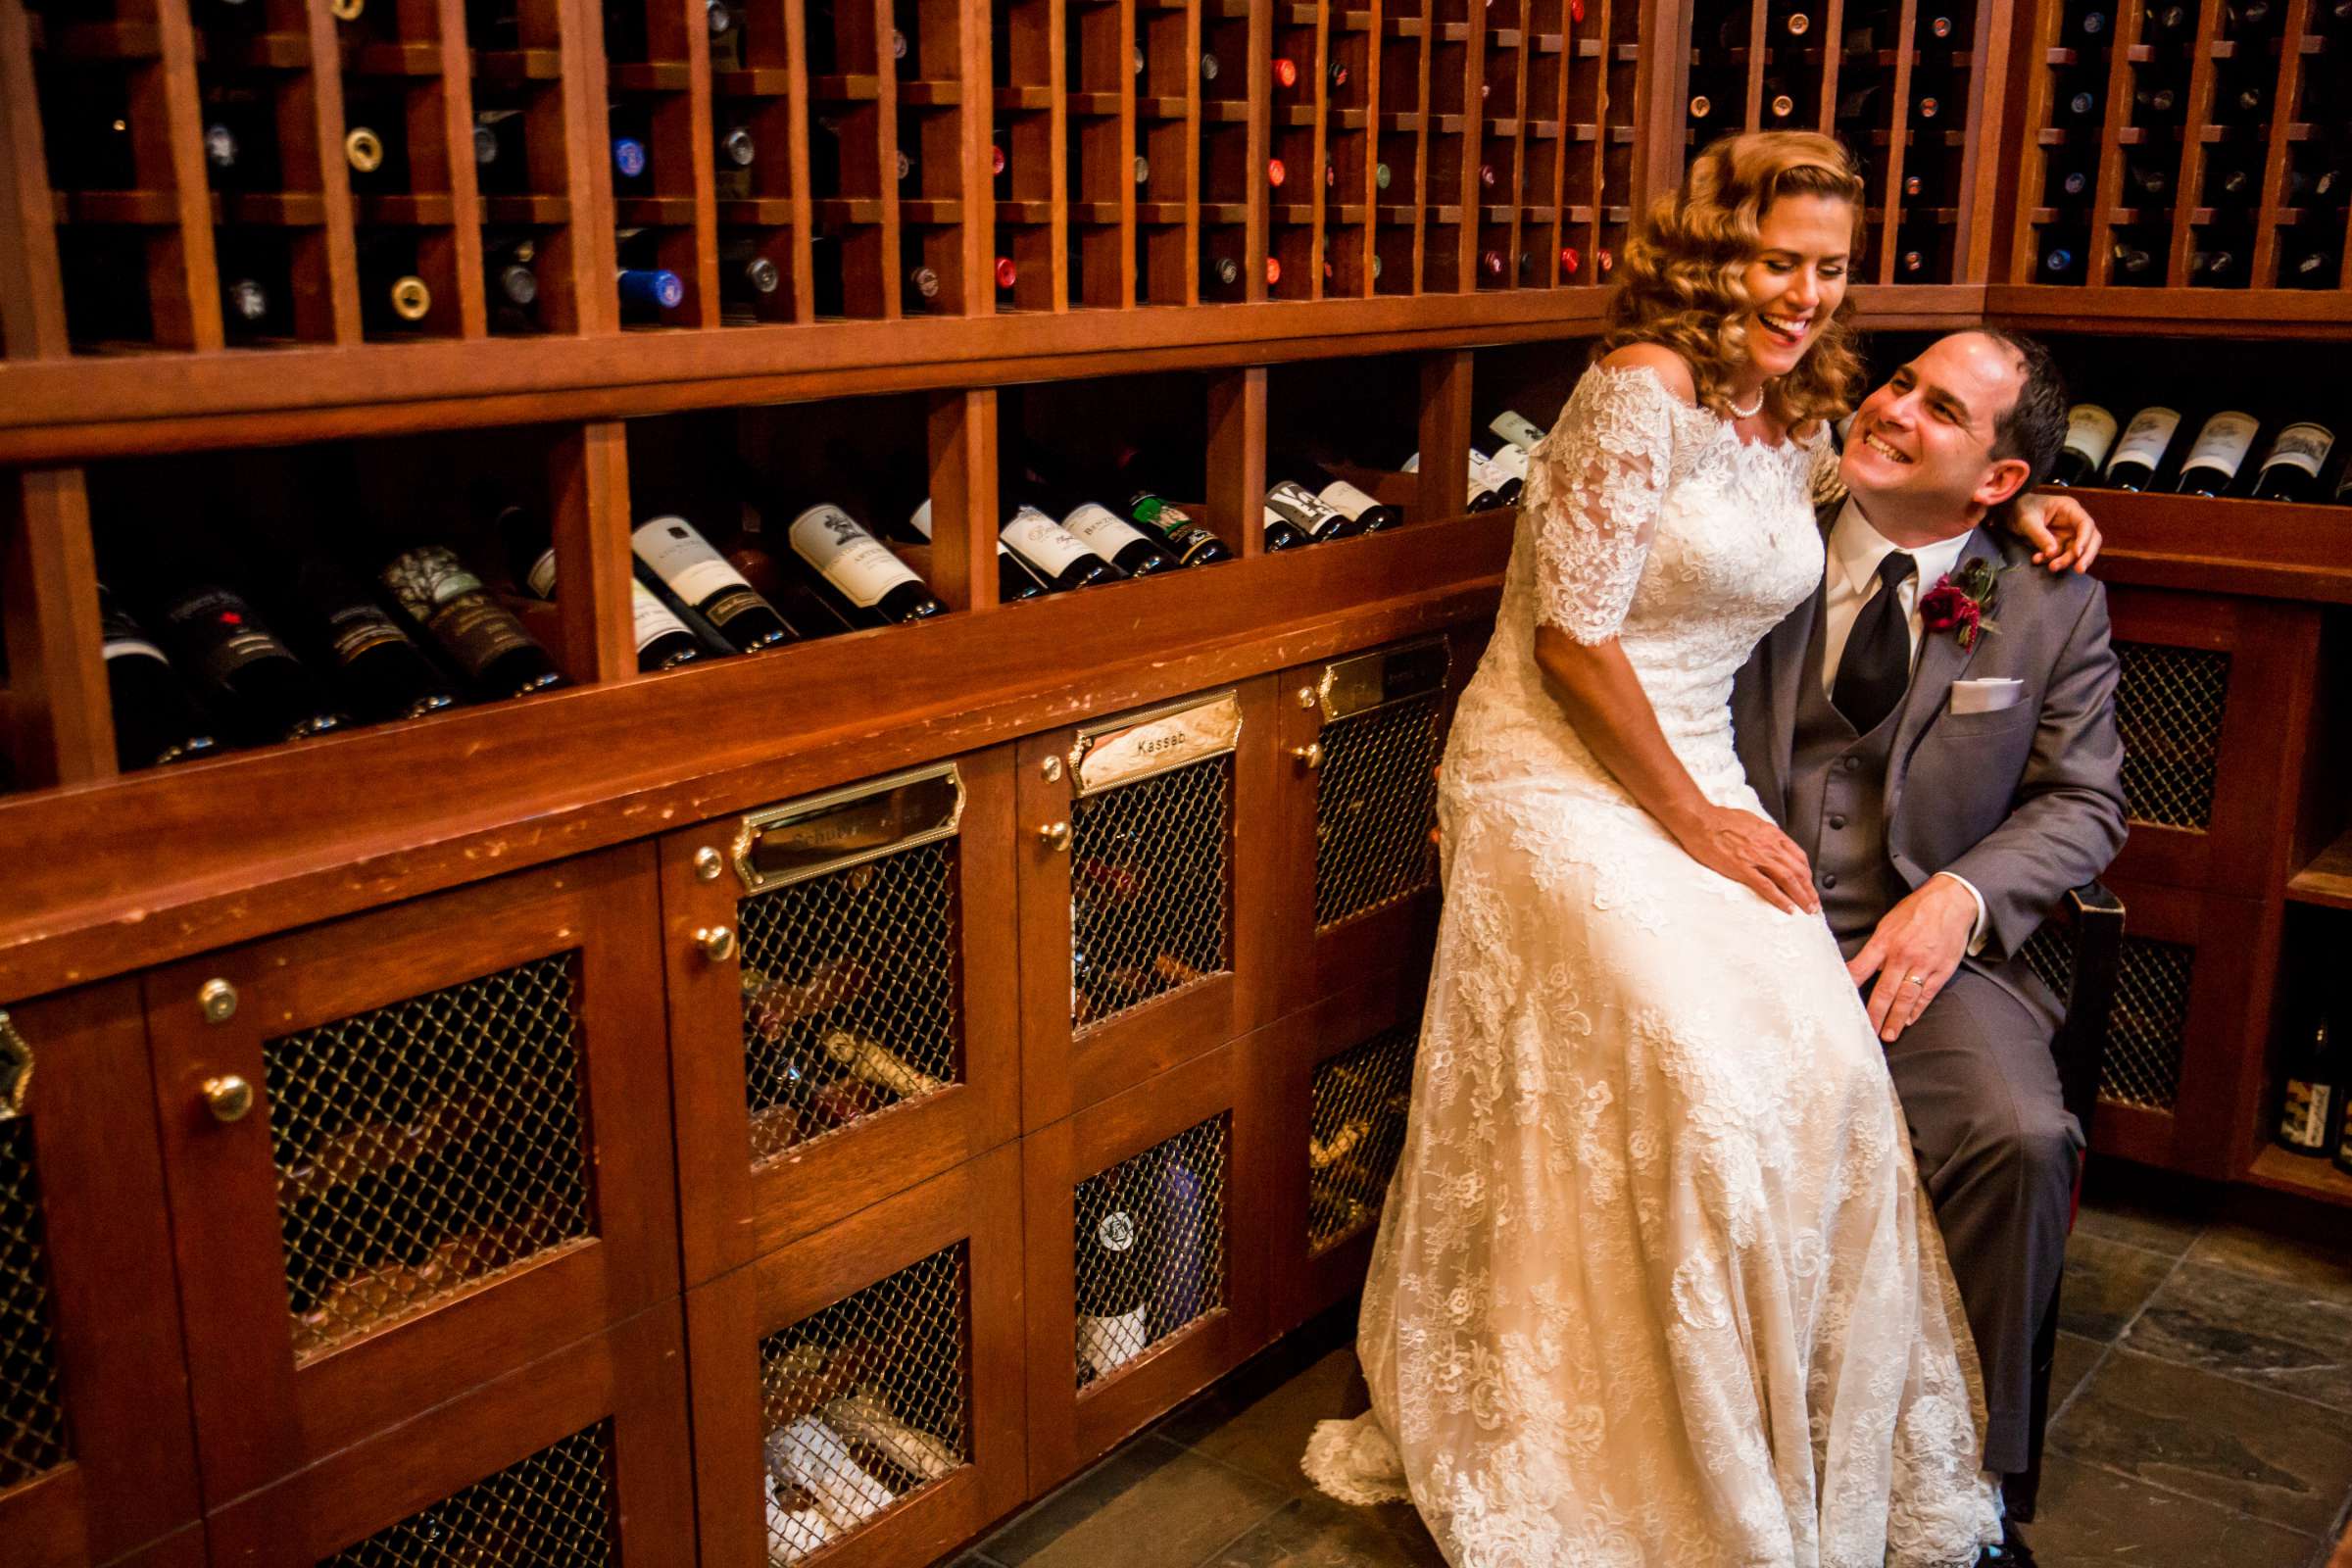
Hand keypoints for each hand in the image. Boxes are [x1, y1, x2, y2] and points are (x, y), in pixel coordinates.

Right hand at [1668, 803, 1819, 915]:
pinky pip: (1766, 886)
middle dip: (1809, 889)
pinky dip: (1780, 899)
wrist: (1700, 820)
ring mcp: (1756, 858)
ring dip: (1801, 896)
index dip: (1807, 873)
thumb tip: (1771, 840)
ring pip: (1788, 880)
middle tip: (1814, 903)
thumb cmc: (1720, 819)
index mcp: (1771, 834)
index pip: (1798, 856)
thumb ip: (1764, 833)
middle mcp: (1769, 846)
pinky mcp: (1742, 868)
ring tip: (1807, 909)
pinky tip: (1787, 908)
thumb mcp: (1751, 821)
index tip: (1810, 884)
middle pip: (1798, 871)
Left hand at [1846, 878, 1976, 1041]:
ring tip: (1888, 1034)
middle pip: (1884, 991)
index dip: (1850, 987)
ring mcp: (1924, 964)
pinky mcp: (1942, 970)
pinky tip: (1909, 1020)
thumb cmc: (1916, 911)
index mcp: (1885, 942)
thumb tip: (1863, 970)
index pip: (1861, 968)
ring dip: (1896, 1019)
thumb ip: (1876, 948)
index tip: (1841, 1004)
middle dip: (1874, 1014)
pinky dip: (1917, 1009)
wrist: (1951, 901)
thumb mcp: (1888, 923)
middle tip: (1867, 1031)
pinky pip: (1927, 994)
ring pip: (1906, 998)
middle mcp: (1903, 955)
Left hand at [2013, 491, 2100, 573]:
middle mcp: (2073, 522)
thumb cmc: (2020, 508)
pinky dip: (2052, 560)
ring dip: (2066, 561)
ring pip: (2076, 551)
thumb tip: (2053, 553)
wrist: (2008, 513)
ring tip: (2052, 567)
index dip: (2085, 539)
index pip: (2086, 524)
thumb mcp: (2027, 519)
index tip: (2077, 553)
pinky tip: (2037, 559)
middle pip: (2090, 539)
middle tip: (2079, 570)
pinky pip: (2060, 556)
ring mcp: (2067, 534)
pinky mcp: (2058, 544)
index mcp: (2069, 509)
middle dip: (2086, 555)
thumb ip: (2040, 535)